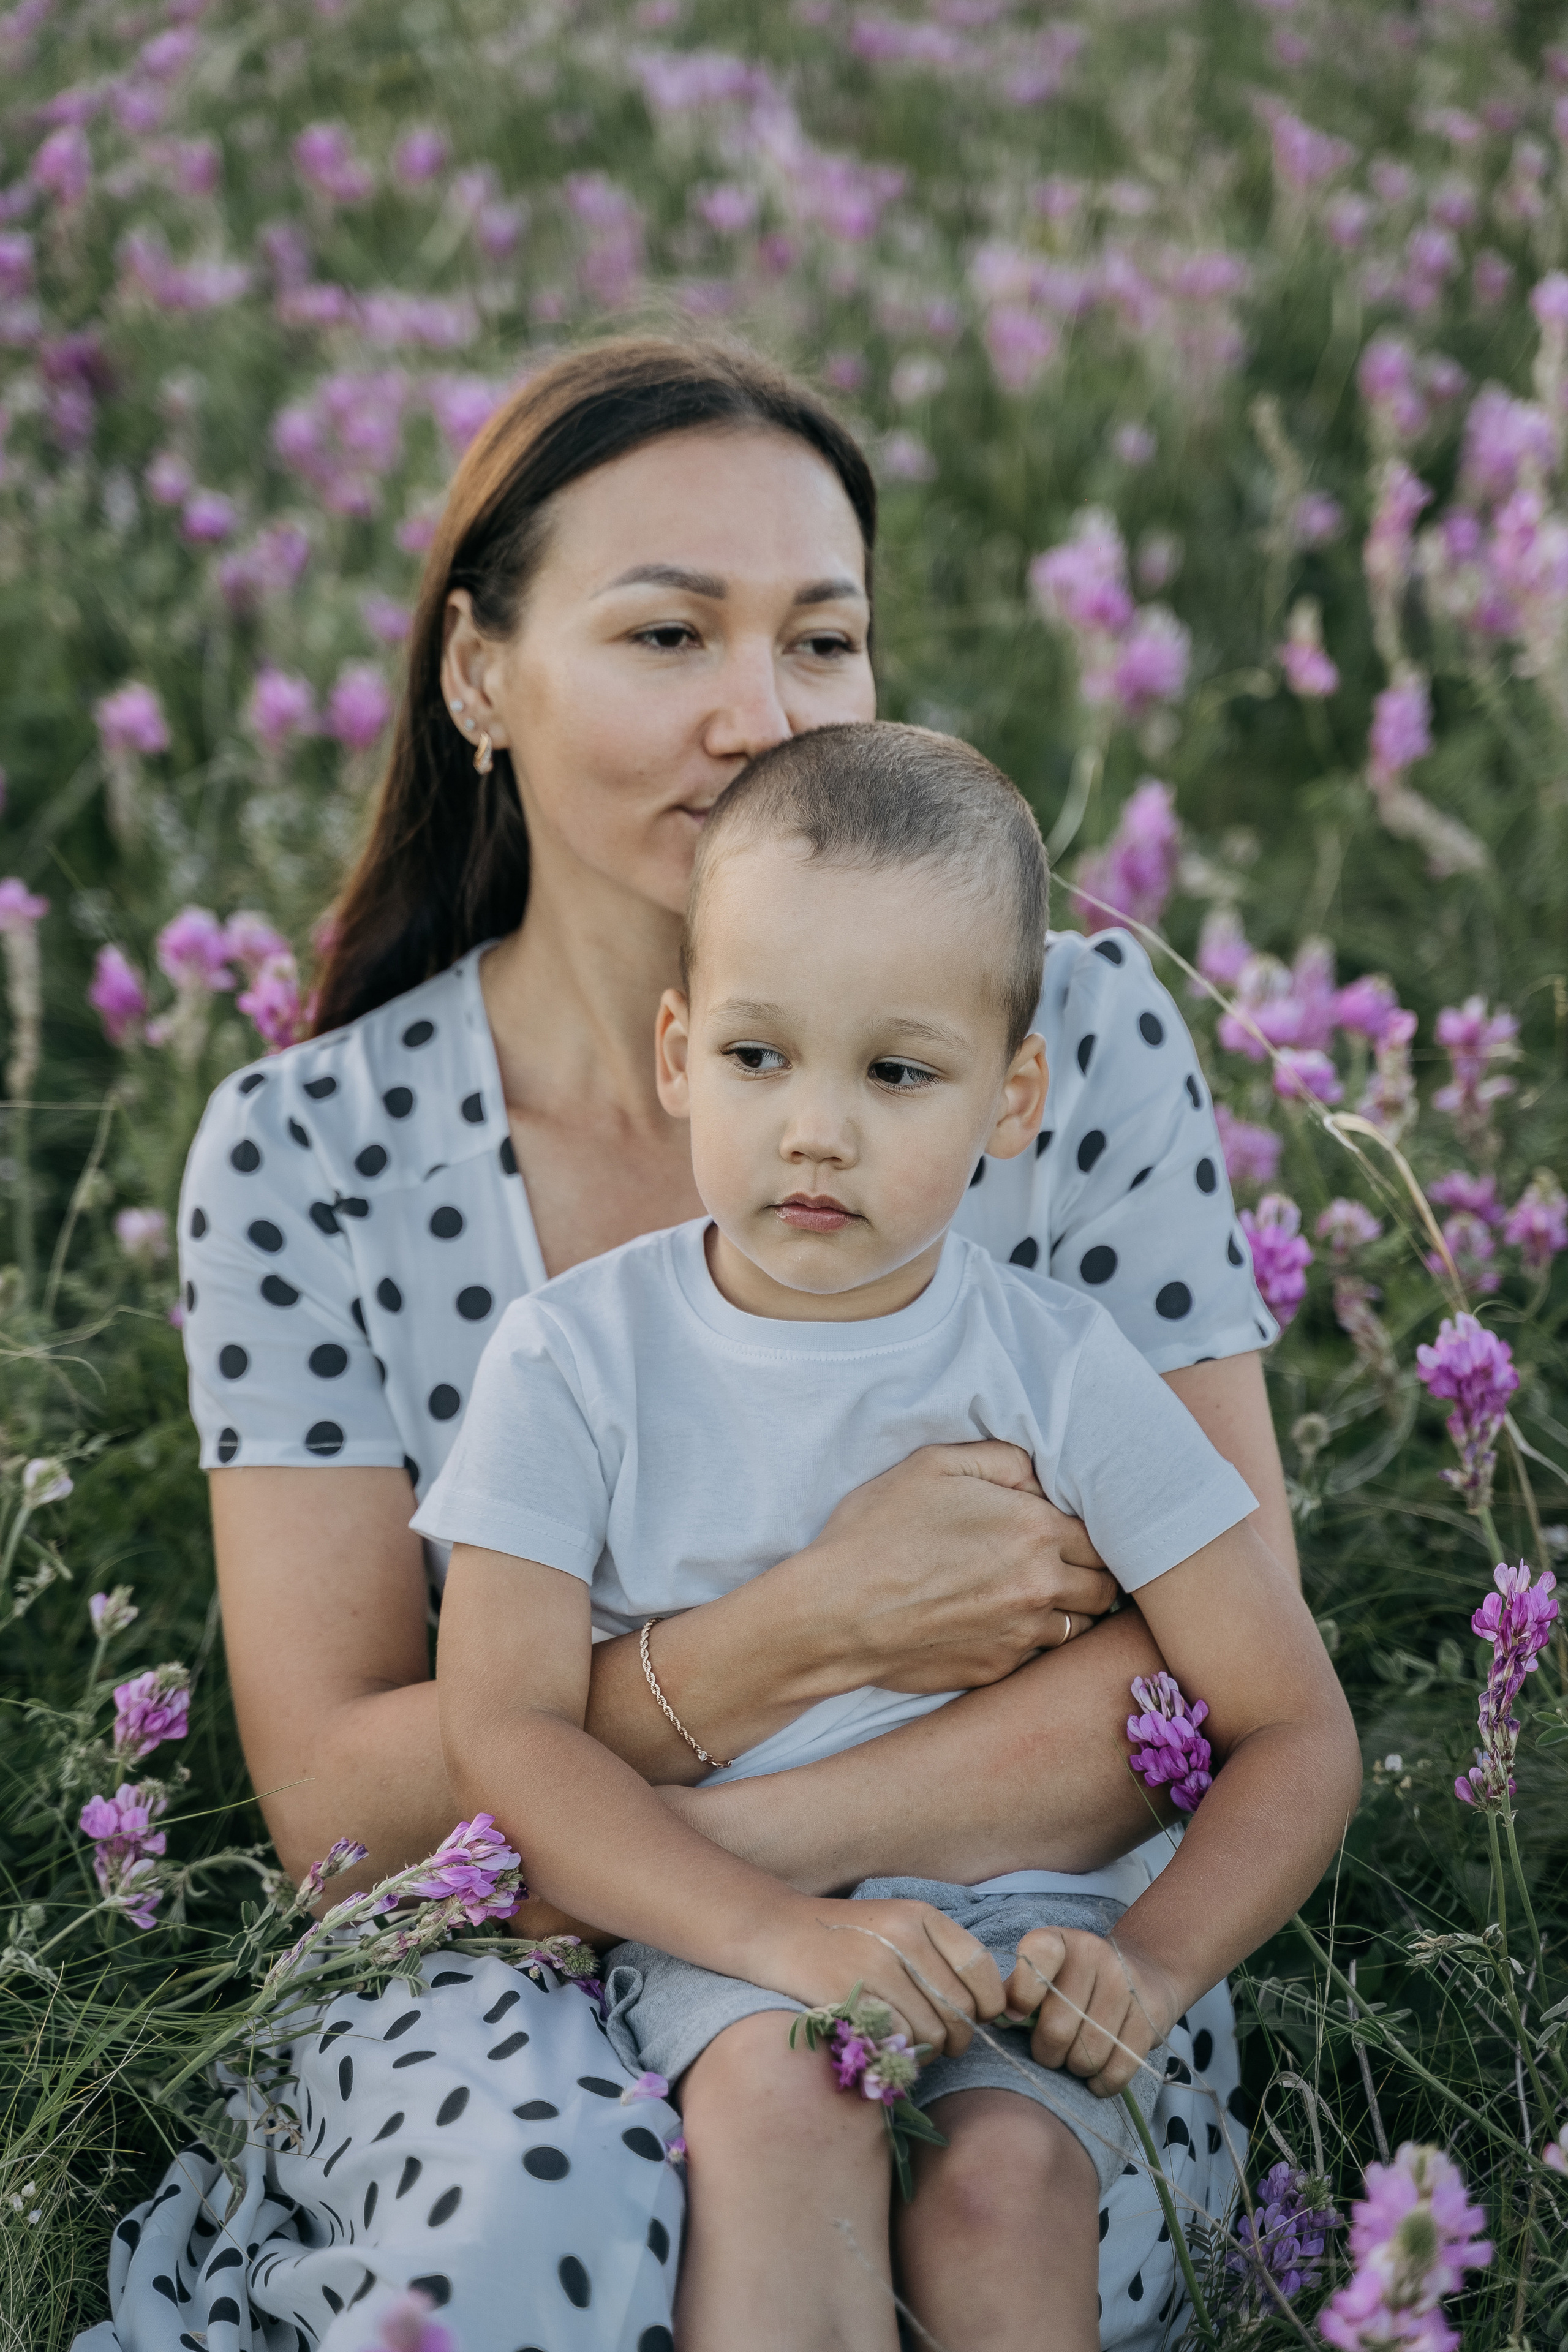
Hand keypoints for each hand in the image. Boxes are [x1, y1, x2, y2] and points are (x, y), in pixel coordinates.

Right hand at [750, 1894, 1006, 2057]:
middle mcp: (904, 1936)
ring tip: (912, 2043)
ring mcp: (876, 1966)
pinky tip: (887, 2043)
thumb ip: (939, 1955)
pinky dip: (898, 2051)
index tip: (981, 2017)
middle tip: (945, 2043)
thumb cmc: (845, 1935)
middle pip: (960, 2008)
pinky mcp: (850, 1996)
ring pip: (932, 2032)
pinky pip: (897, 2041)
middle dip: (959, 2037)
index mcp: (921, 1915)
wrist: (777, 1931)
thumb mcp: (897, 1924)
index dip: (990, 2002)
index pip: (980, 1966)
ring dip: (928, 2050)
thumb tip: (988, 2006)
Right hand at [795, 1440, 1118, 1694]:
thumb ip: (1002, 1460)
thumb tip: (1039, 1476)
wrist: (834, 1613)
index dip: (1088, 1527)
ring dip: (1068, 1607)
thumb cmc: (877, 1531)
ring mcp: (1021, 1633)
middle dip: (1090, 1569)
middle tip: (1062, 1558)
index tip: (1067, 1525)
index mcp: (1034, 1528)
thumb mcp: (932, 1466)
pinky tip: (999, 1619)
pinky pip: (1038, 1653)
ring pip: (1079, 1624)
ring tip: (1036, 1591)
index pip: (1102, 1532)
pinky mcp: (997, 1668)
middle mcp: (1039, 1584)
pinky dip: (1031, 1636)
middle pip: (1104, 1583)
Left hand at [1002, 1928, 1179, 2097]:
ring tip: (1074, 2059)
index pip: (1037, 1956)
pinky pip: (1118, 2069)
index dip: (1023, 1994)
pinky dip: (1102, 2083)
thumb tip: (996, 2018)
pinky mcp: (1151, 2015)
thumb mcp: (1045, 1975)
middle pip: (1058, 2027)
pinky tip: (1097, 2076)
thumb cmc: (1077, 1982)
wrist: (1144, 1974)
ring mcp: (1126, 1984)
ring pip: (1088, 2054)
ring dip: (1076, 2069)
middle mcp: (1095, 1955)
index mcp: (1060, 1941)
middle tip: (1049, 2053)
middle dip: (1047, 2053)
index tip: (1017, 2017)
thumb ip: (1017, 1992)